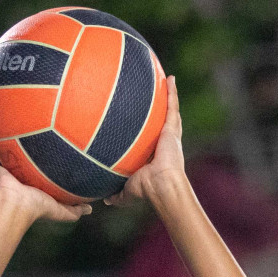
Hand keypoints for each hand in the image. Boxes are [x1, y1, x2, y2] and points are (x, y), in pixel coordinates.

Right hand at [0, 117, 90, 223]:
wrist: (15, 207)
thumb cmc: (35, 208)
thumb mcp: (60, 208)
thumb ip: (75, 209)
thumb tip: (91, 208)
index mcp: (22, 181)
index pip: (24, 167)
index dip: (25, 157)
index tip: (32, 142)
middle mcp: (7, 173)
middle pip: (5, 154)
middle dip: (4, 142)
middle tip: (9, 124)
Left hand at [105, 76, 186, 207]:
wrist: (161, 185)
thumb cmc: (147, 190)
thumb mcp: (128, 190)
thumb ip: (117, 193)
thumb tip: (105, 199)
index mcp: (156, 154)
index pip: (152, 138)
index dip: (150, 130)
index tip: (144, 121)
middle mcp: (165, 142)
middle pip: (163, 121)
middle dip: (161, 108)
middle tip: (157, 94)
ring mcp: (170, 135)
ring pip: (169, 111)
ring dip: (169, 95)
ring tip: (166, 79)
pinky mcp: (172, 129)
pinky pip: (172, 106)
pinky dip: (172, 92)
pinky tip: (169, 77)